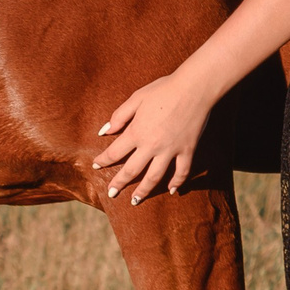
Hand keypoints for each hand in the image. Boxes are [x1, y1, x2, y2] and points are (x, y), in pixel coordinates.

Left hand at [92, 73, 214, 204]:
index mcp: (137, 132)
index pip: (115, 152)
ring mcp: (171, 150)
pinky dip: (177, 182)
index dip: (103, 160)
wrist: (194, 88)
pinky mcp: (187, 150)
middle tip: (111, 193)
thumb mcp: (137, 98)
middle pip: (132, 170)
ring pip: (155, 177)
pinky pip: (182, 171)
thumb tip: (104, 132)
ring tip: (135, 200)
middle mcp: (152, 145)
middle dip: (119, 183)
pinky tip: (172, 190)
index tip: (96, 166)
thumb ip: (119, 116)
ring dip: (144, 191)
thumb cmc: (163, 90)